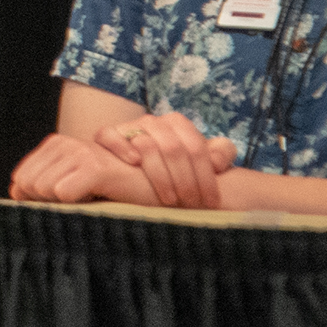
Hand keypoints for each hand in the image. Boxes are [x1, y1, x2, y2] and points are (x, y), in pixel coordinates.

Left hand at [8, 131, 155, 205]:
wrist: (157, 189)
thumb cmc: (114, 191)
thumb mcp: (74, 186)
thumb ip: (42, 186)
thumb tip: (13, 193)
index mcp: (56, 145)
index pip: (20, 178)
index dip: (35, 198)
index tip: (62, 202)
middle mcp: (64, 144)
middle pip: (28, 185)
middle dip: (46, 202)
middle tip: (78, 202)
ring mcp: (80, 153)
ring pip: (43, 190)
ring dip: (63, 204)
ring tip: (89, 200)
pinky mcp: (95, 168)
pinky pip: (63, 193)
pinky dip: (74, 204)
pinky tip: (96, 200)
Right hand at [93, 112, 236, 207]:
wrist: (131, 164)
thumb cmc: (172, 166)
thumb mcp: (199, 160)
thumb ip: (220, 154)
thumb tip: (218, 161)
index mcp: (178, 123)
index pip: (196, 148)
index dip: (206, 177)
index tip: (211, 202)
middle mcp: (154, 121)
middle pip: (173, 149)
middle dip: (186, 181)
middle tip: (192, 205)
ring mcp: (129, 126)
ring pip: (146, 144)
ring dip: (160, 175)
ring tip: (170, 200)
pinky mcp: (106, 135)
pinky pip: (110, 135)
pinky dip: (122, 147)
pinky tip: (134, 163)